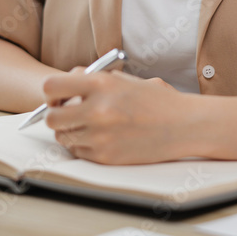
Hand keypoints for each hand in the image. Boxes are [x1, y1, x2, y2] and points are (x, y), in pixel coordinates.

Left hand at [41, 68, 192, 164]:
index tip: (59, 96)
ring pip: (63, 137)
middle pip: (51, 117)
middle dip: (56, 115)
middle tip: (69, 114)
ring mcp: (100, 136)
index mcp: (102, 84)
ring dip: (71, 132)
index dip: (51, 93)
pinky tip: (102, 138)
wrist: (185, 125)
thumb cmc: (159, 100)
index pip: (51, 86)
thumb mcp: (127, 80)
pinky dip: (84, 146)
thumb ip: (96, 79)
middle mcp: (97, 110)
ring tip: (90, 126)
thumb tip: (69, 83)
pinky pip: (78, 152)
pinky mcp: (105, 156)